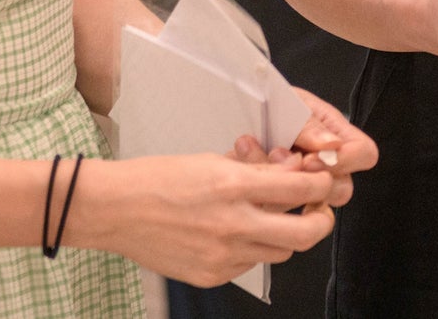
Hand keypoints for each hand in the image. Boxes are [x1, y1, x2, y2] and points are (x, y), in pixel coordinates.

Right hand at [79, 153, 339, 288]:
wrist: (116, 210)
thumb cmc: (157, 178)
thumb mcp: (211, 160)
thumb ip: (254, 170)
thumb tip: (291, 171)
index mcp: (233, 186)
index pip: (300, 189)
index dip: (321, 185)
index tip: (322, 182)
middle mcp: (233, 224)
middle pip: (305, 234)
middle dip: (321, 220)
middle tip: (318, 210)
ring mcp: (223, 255)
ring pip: (281, 252)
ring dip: (287, 235)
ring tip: (273, 220)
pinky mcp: (212, 276)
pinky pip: (251, 265)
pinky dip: (254, 250)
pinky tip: (238, 235)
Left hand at [231, 88, 376, 208]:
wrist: (241, 107)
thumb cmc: (274, 101)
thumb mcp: (291, 103)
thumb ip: (310, 126)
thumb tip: (332, 146)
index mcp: (336, 134)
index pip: (364, 154)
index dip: (344, 161)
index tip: (311, 159)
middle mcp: (326, 162)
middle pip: (342, 189)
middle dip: (308, 180)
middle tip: (277, 156)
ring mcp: (305, 182)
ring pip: (307, 203)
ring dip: (275, 178)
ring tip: (251, 148)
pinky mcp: (279, 196)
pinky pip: (275, 207)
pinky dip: (256, 183)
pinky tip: (243, 158)